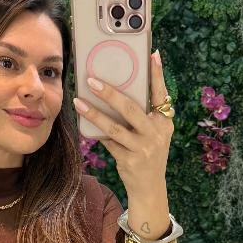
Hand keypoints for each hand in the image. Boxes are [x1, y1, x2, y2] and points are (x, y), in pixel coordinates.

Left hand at [73, 48, 173, 198]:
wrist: (149, 187)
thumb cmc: (148, 152)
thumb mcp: (153, 133)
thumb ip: (143, 114)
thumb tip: (116, 90)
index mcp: (164, 122)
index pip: (161, 94)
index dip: (157, 75)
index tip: (153, 54)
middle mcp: (156, 133)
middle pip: (131, 109)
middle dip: (110, 93)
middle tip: (92, 81)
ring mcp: (143, 148)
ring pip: (114, 127)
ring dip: (94, 114)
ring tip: (78, 102)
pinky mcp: (129, 160)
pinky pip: (108, 142)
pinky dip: (95, 133)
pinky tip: (83, 124)